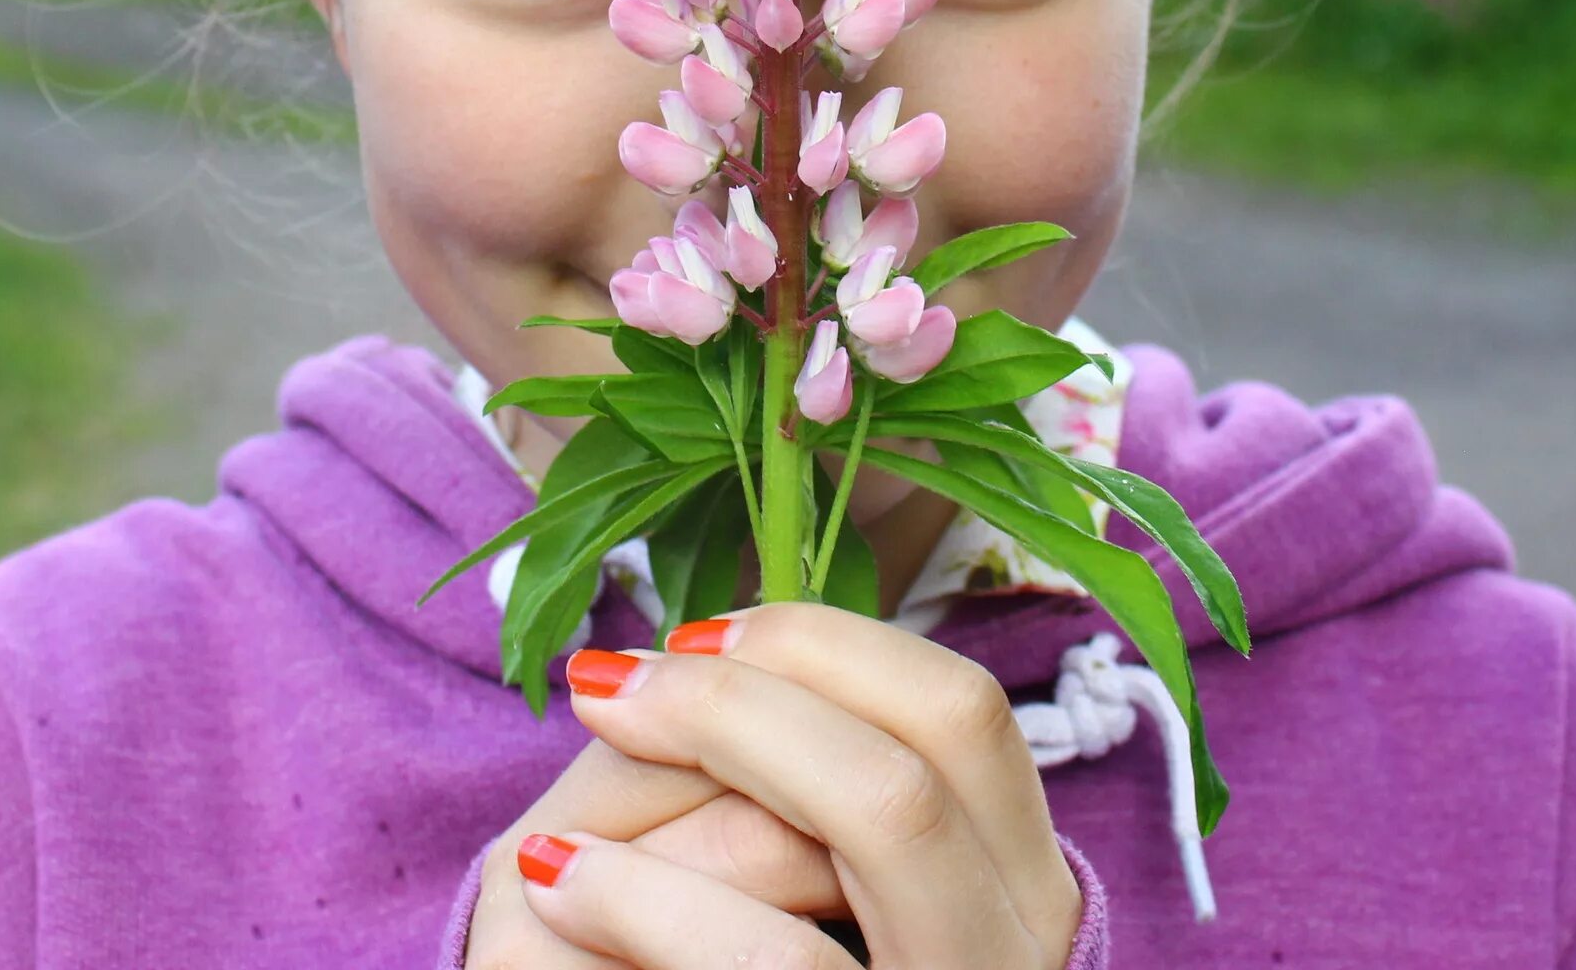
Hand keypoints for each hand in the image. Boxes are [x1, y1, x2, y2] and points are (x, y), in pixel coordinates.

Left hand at [515, 603, 1084, 968]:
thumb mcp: (802, 902)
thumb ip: (795, 801)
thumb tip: (707, 654)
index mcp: (1013, 889)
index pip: (960, 709)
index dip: (826, 646)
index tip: (695, 638)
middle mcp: (1016, 950)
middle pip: (928, 743)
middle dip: (757, 690)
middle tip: (613, 686)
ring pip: (882, 817)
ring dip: (712, 762)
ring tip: (567, 779)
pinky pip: (781, 961)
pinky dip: (651, 899)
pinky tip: (558, 880)